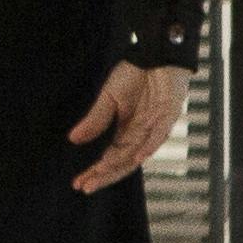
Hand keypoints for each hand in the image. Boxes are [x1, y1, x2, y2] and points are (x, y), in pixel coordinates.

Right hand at [67, 60, 187, 192]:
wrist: (155, 56)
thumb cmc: (135, 75)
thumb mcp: (109, 98)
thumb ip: (95, 120)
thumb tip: (74, 139)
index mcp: (127, 131)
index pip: (110, 157)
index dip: (96, 171)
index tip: (79, 183)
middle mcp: (141, 135)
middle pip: (122, 162)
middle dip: (104, 175)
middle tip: (86, 186)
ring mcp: (155, 127)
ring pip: (137, 153)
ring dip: (120, 163)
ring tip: (101, 171)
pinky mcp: (168, 114)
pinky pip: (158, 134)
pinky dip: (149, 146)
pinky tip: (137, 156)